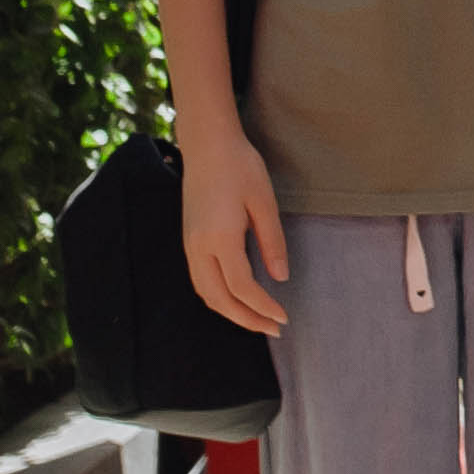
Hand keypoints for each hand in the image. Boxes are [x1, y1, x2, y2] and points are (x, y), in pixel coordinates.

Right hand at [180, 118, 289, 335]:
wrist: (207, 145)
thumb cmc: (240, 166)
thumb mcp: (264, 201)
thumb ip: (272, 242)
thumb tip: (280, 278)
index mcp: (219, 238)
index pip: (242, 287)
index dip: (263, 307)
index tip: (284, 318)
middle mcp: (199, 247)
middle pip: (219, 299)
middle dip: (246, 319)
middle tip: (273, 329)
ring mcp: (189, 245)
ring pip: (206, 293)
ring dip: (230, 311)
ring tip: (257, 319)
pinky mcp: (189, 240)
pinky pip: (200, 280)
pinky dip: (218, 297)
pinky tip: (236, 298)